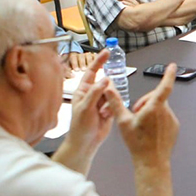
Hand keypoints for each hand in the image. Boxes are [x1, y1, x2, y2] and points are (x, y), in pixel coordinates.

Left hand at [58, 50, 119, 166]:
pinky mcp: (109, 109)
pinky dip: (112, 109)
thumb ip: (95, 92)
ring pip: (113, 92)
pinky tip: (106, 116)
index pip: (92, 71)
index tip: (107, 52)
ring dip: (110, 102)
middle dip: (107, 91)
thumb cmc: (80, 127)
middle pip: (106, 82)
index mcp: (83, 90)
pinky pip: (116, 102)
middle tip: (101, 104)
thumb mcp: (85, 108)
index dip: (99, 61)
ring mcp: (101, 101)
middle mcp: (92, 94)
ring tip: (102, 113)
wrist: (86, 143)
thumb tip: (105, 79)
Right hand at [116, 64, 179, 168]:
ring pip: (160, 108)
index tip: (172, 66)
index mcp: (155, 107)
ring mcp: (172, 120)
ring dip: (151, 112)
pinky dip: (157, 120)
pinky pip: (165, 118)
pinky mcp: (174, 128)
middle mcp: (166, 112)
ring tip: (141, 126)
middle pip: (156, 98)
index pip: (164, 86)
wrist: (151, 162)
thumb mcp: (123, 121)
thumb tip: (109, 89)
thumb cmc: (138, 144)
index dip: (168, 74)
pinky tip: (149, 131)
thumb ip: (115, 103)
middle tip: (136, 115)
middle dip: (145, 102)